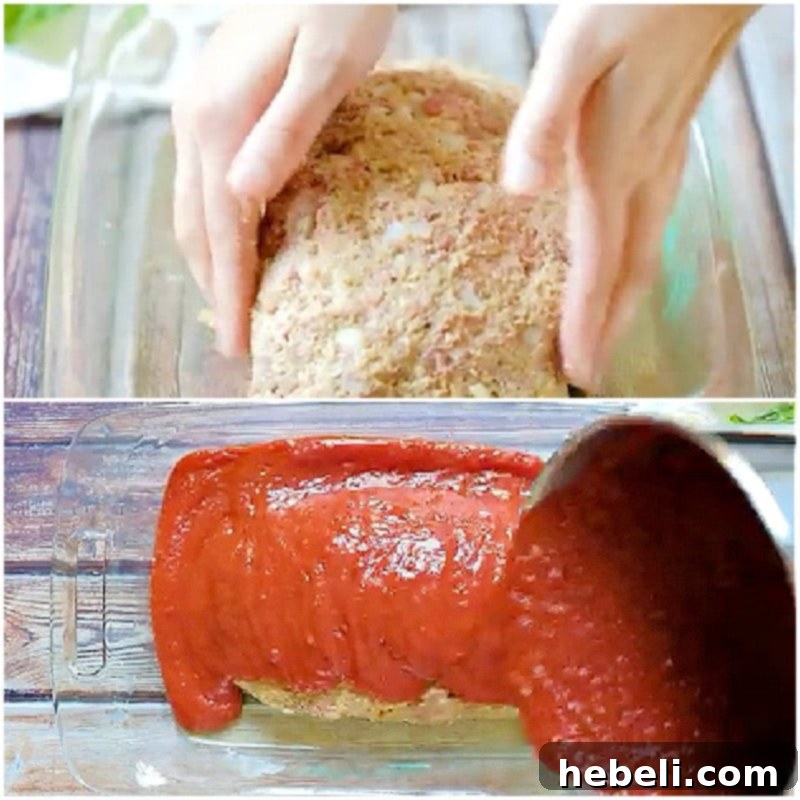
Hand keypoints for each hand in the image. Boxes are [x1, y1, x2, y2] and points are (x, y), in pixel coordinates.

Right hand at [172, 5, 395, 355]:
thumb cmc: (340, 5)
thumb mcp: (326, 68)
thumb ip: (285, 131)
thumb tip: (242, 193)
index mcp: (219, 122)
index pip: (221, 230)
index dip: (230, 291)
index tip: (240, 344)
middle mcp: (196, 121)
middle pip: (196, 226)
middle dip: (216, 286)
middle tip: (237, 340)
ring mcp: (200, 111)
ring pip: (193, 207)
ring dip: (210, 260)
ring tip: (234, 305)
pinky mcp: (215, 105)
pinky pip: (204, 183)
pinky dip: (216, 226)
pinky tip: (237, 242)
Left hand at [502, 5, 755, 390]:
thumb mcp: (576, 44)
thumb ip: (545, 117)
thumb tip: (521, 190)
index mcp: (615, 160)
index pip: (598, 264)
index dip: (586, 322)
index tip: (575, 370)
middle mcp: (645, 173)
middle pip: (628, 273)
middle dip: (608, 328)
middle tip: (587, 372)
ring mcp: (663, 161)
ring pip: (644, 253)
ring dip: (622, 302)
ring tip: (600, 336)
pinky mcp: (667, 143)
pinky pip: (649, 225)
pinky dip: (631, 262)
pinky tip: (618, 263)